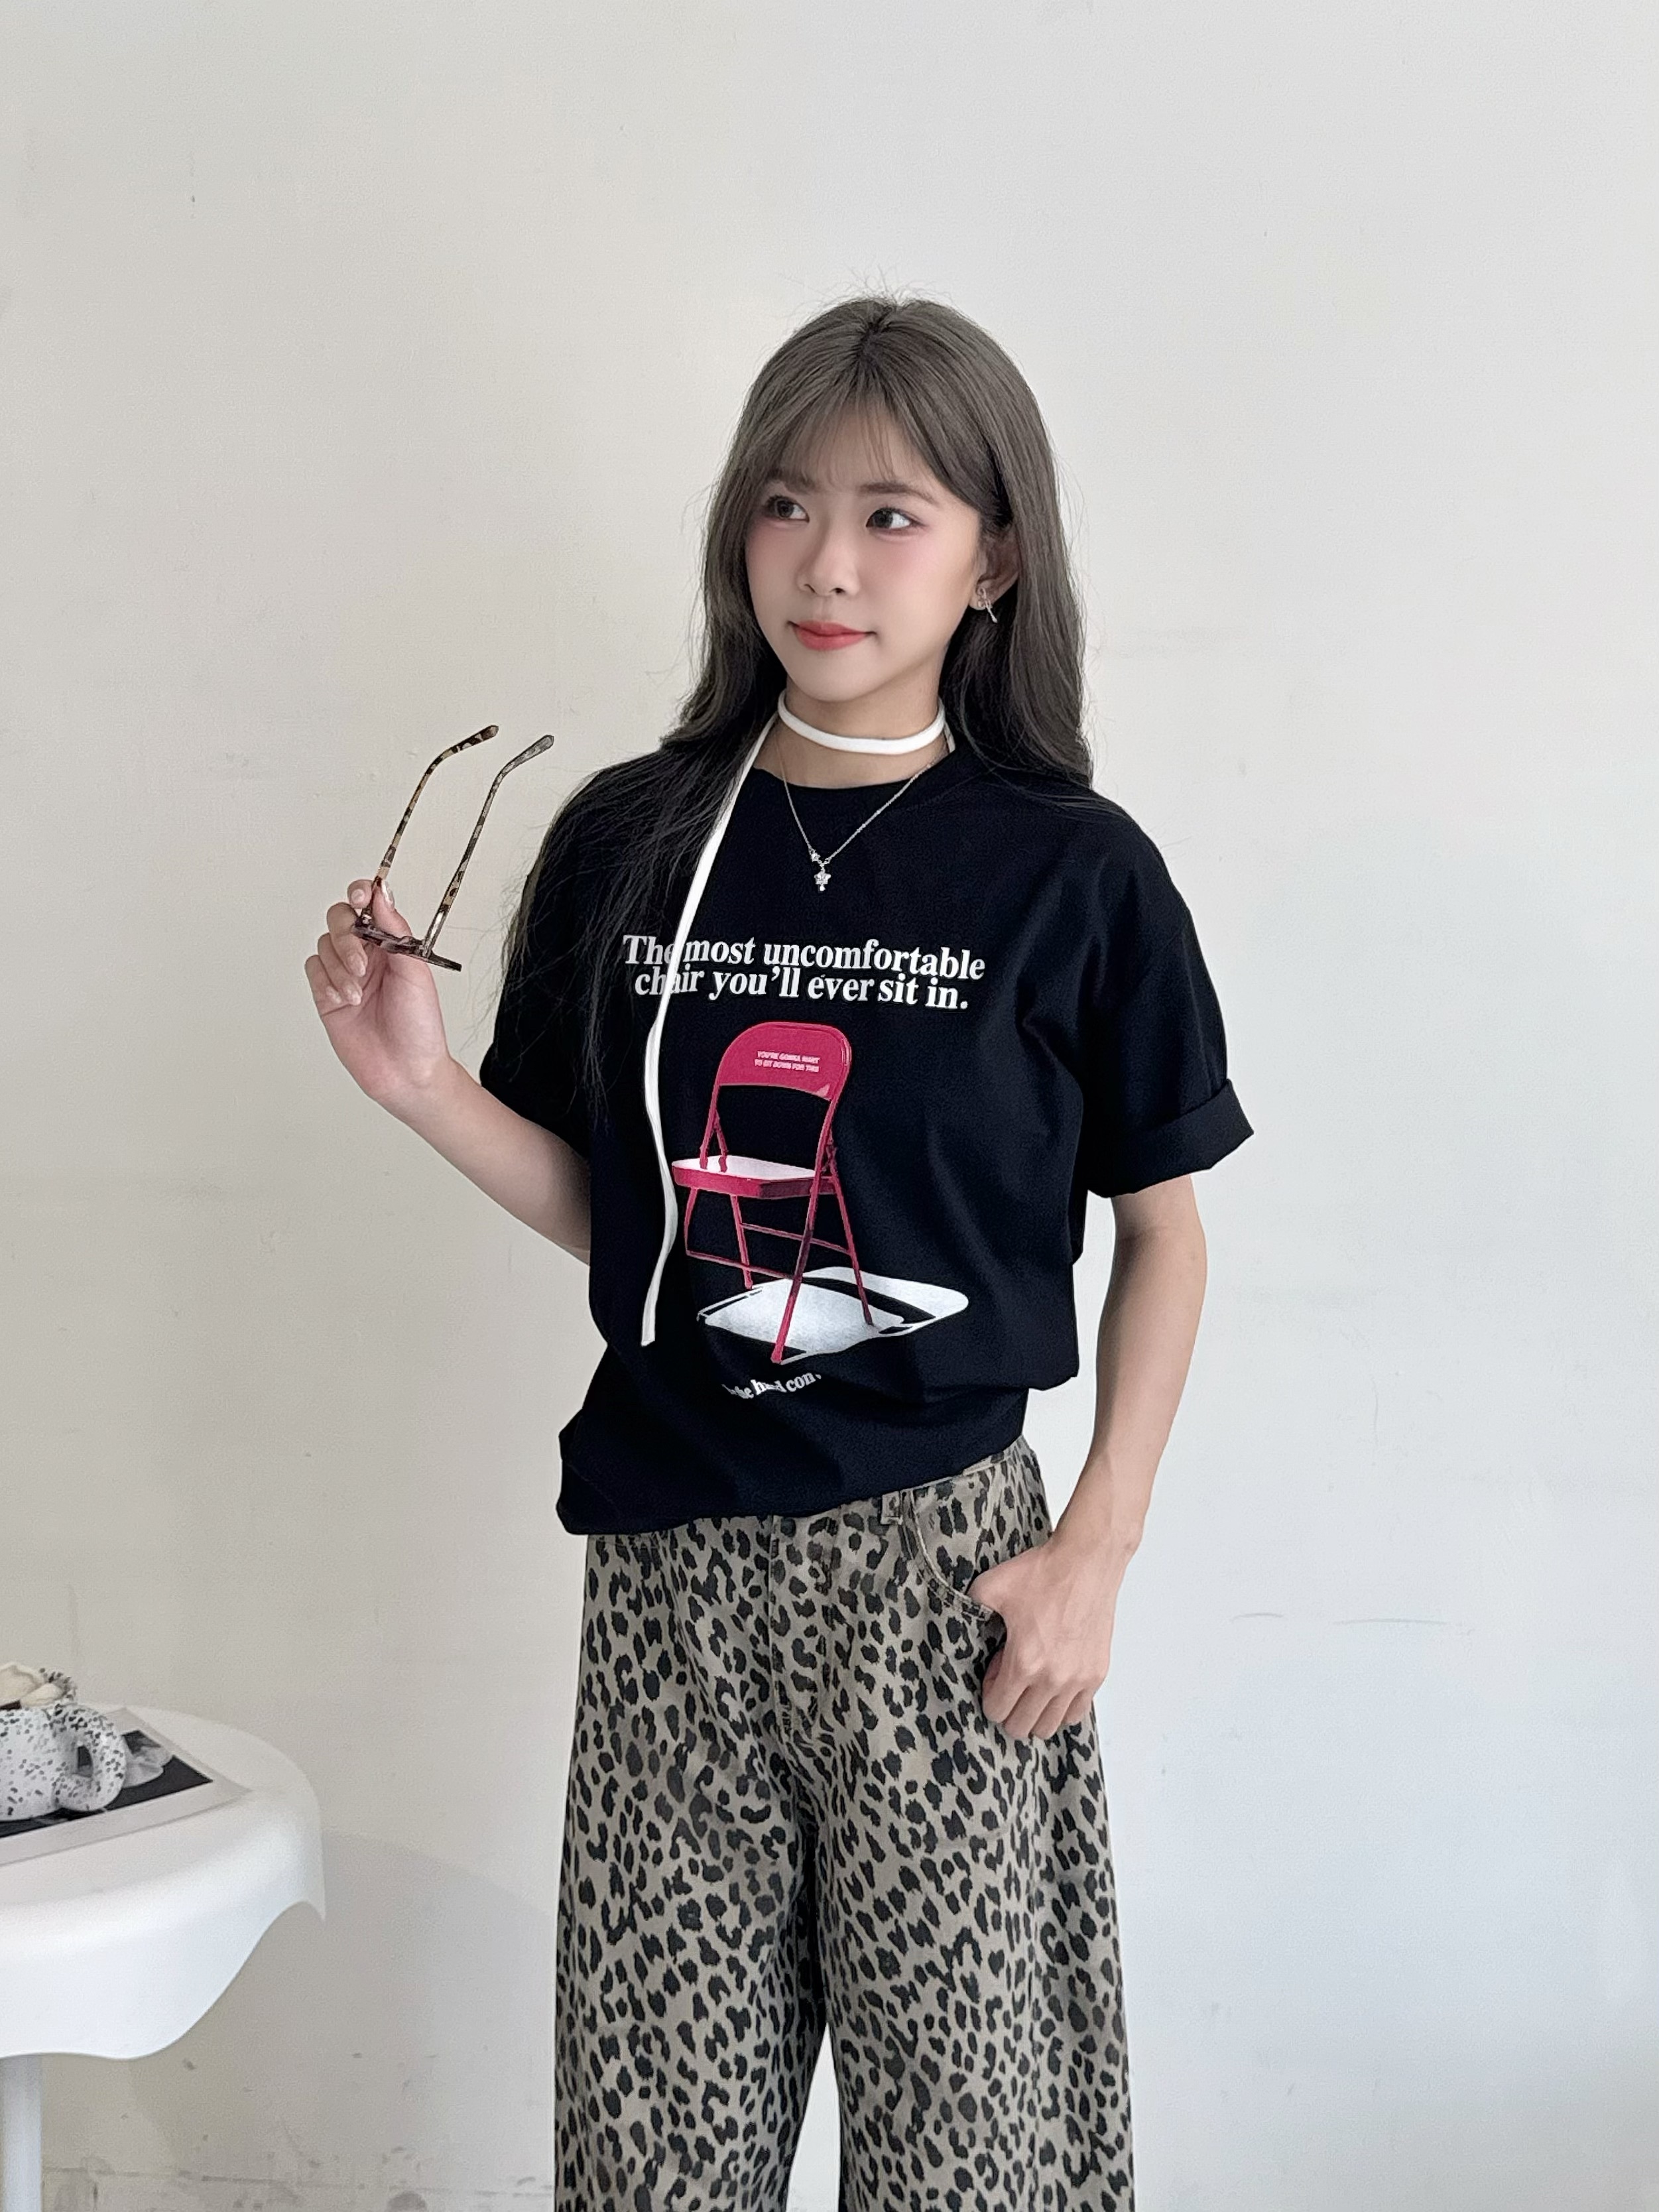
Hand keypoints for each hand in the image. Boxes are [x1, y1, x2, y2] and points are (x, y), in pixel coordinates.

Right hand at [306, 878, 454, 1108]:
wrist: (406, 1070)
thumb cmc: (419, 1026)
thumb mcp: (415, 971)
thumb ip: (395, 929)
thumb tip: (382, 893)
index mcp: (392, 944)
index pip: (369, 906)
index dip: (360, 894)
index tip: (360, 896)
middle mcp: (367, 955)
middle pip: (339, 919)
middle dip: (346, 937)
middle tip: (362, 964)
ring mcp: (345, 974)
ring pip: (325, 945)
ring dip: (339, 967)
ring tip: (358, 993)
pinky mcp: (327, 995)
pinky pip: (313, 970)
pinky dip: (325, 981)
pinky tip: (343, 1000)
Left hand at [969, 1524, 1129, 1741]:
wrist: (1086, 1561)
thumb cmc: (1043, 1573)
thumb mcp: (989, 1587)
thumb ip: (969, 1612)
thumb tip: (963, 1627)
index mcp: (1024, 1663)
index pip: (997, 1711)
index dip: (988, 1695)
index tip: (993, 1674)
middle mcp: (1053, 1679)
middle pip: (1022, 1727)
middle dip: (1008, 1710)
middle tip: (1008, 1682)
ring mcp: (1078, 1680)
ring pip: (1050, 1727)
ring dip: (1035, 1714)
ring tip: (1031, 1687)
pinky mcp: (1096, 1674)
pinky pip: (1076, 1713)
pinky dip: (1061, 1708)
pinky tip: (1053, 1687)